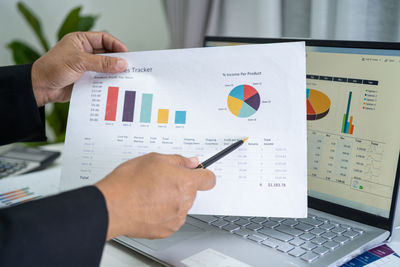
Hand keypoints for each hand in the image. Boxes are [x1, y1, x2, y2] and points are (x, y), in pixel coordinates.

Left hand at [31, 32, 127, 106]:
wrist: (40, 88)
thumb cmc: (53, 68)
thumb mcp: (79, 62)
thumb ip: (101, 63)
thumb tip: (121, 64)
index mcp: (81, 41)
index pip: (104, 39)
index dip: (117, 45)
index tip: (127, 54)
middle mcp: (85, 52)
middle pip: (107, 54)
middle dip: (118, 60)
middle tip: (129, 68)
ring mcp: (86, 66)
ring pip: (105, 67)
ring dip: (114, 72)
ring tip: (124, 78)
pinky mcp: (87, 79)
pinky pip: (101, 79)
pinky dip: (108, 82)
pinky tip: (115, 85)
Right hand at [95, 153, 215, 239]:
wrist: (112, 206)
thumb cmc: (129, 182)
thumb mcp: (154, 159)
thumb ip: (178, 160)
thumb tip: (191, 162)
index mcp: (185, 182)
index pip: (209, 179)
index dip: (203, 174)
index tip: (198, 173)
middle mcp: (184, 202)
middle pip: (191, 192)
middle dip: (180, 185)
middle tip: (160, 181)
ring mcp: (176, 218)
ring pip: (181, 205)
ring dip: (171, 200)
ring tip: (150, 194)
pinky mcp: (166, 230)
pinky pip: (171, 218)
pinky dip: (163, 213)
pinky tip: (148, 206)